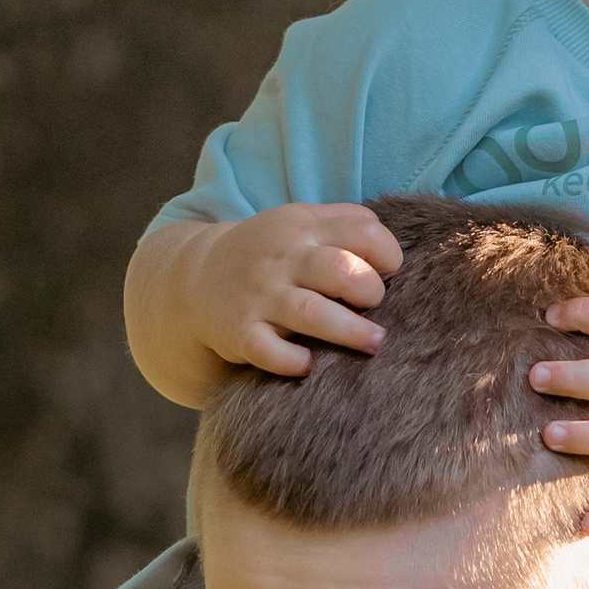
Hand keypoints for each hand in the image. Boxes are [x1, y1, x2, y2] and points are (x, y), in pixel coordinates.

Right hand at [185, 202, 403, 375]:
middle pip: (340, 270)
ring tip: (375, 342)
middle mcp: (281, 260)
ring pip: (311, 313)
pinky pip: (269, 352)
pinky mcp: (240, 333)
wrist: (194, 277)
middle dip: (370, 290)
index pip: (362, 230)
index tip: (387, 273)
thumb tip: (394, 250)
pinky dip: (293, 362)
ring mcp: (259, 297)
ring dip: (350, 331)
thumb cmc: (268, 254)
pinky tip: (309, 364)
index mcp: (302, 228)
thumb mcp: (299, 223)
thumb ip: (345, 225)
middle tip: (373, 305)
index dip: (387, 253)